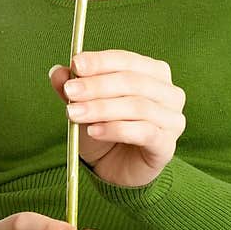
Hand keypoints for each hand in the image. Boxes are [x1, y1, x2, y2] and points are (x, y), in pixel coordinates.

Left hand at [49, 49, 186, 187]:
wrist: (116, 169)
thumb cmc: (106, 129)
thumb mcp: (85, 105)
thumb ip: (74, 87)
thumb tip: (57, 72)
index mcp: (155, 72)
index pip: (127, 60)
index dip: (101, 61)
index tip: (76, 64)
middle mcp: (170, 93)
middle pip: (133, 82)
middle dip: (97, 85)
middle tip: (70, 92)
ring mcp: (172, 119)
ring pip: (138, 106)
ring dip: (102, 108)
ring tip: (74, 114)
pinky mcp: (167, 145)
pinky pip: (144, 132)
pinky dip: (116, 129)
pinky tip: (93, 131)